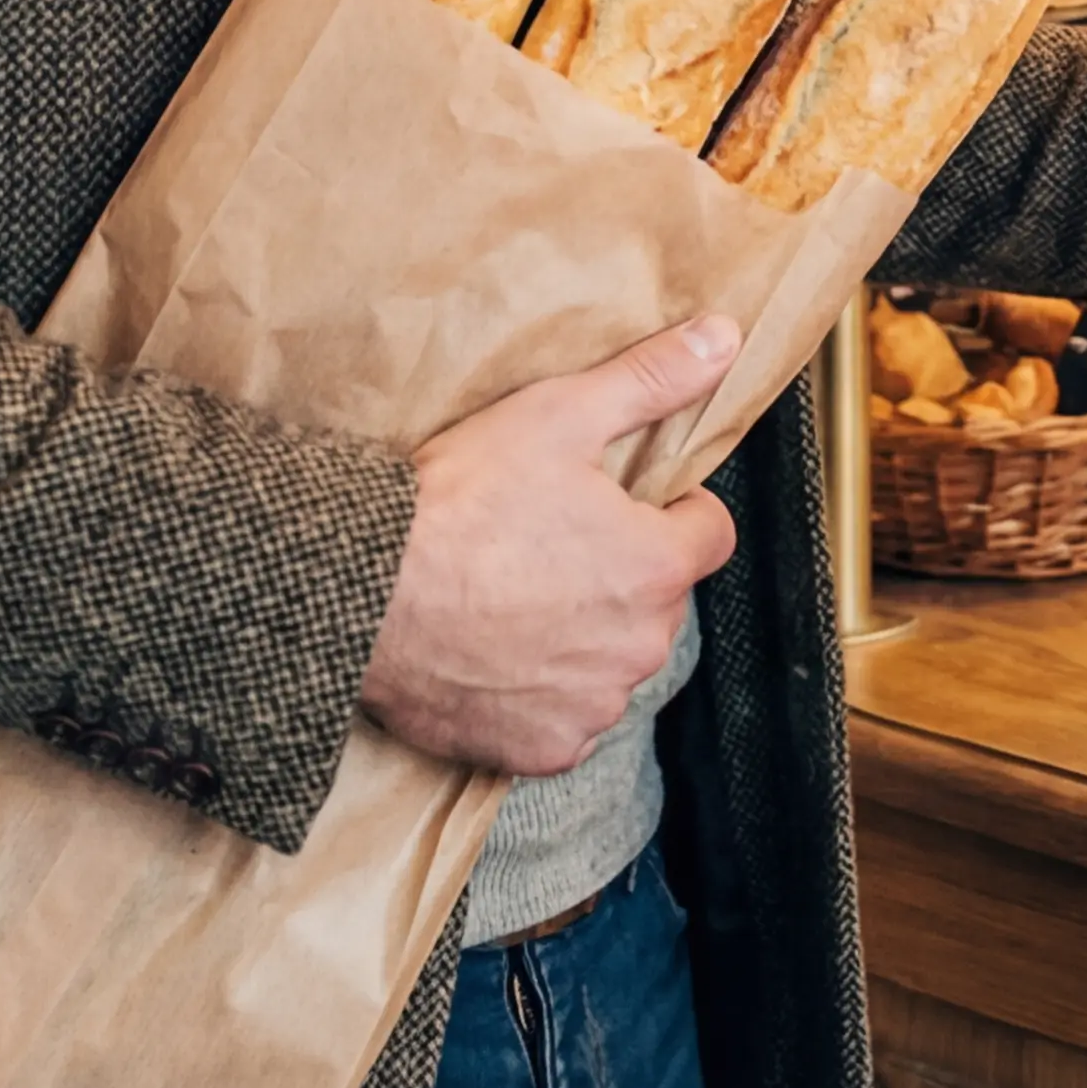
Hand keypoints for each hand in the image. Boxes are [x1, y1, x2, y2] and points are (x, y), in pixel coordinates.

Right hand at [357, 314, 744, 776]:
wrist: (362, 591)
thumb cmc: (459, 500)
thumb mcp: (559, 414)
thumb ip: (651, 379)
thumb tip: (724, 338)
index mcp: (656, 565)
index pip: (709, 533)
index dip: (669, 511)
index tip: (621, 503)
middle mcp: (639, 645)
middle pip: (655, 601)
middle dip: (619, 574)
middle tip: (546, 545)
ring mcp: (591, 704)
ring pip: (610, 662)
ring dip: (581, 638)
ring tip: (511, 600)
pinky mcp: (542, 749)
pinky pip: (564, 720)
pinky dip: (539, 697)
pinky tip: (493, 656)